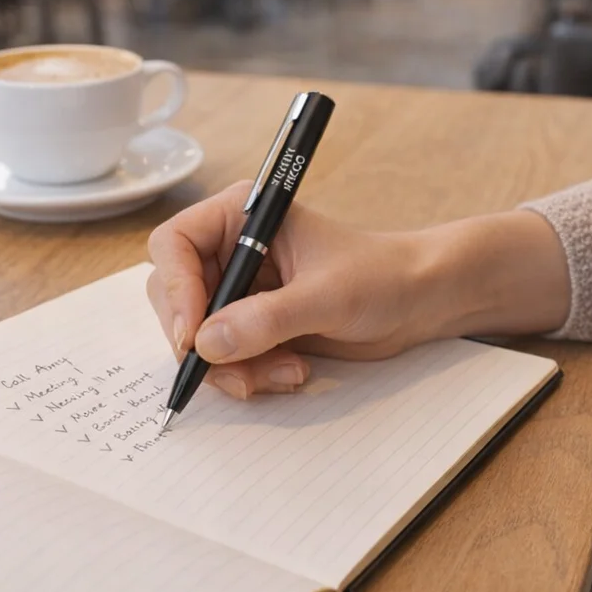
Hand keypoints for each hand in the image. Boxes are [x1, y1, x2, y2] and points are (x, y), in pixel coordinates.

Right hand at [147, 181, 445, 400]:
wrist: (417, 302)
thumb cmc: (381, 276)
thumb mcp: (326, 296)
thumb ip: (266, 319)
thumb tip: (206, 343)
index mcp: (243, 215)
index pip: (173, 245)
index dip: (175, 290)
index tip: (193, 336)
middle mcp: (234, 249)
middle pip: (175, 298)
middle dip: (203, 342)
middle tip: (237, 370)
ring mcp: (242, 290)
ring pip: (199, 337)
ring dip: (233, 367)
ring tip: (285, 374)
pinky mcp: (255, 324)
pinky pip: (225, 358)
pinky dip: (248, 375)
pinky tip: (292, 374)